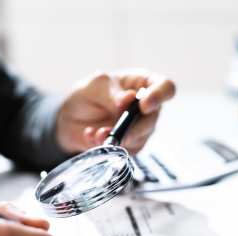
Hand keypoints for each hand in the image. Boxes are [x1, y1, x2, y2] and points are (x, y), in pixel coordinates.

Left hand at [55, 68, 175, 154]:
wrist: (71, 118)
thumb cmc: (88, 94)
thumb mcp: (95, 84)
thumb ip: (110, 92)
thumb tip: (126, 102)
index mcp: (144, 83)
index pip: (166, 87)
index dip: (160, 96)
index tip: (144, 105)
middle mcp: (146, 107)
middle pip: (153, 118)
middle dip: (135, 127)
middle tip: (119, 131)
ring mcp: (140, 127)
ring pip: (141, 137)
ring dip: (119, 138)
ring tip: (99, 134)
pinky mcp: (130, 145)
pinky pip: (127, 150)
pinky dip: (109, 146)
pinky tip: (93, 137)